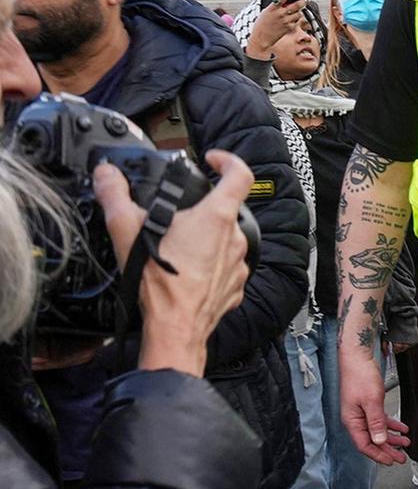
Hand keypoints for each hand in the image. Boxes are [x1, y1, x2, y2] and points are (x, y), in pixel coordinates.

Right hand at [95, 150, 252, 377]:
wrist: (175, 328)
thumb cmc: (159, 283)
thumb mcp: (128, 231)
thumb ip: (116, 197)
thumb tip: (107, 175)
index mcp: (217, 217)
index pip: (240, 174)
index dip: (228, 161)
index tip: (213, 160)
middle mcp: (235, 238)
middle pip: (226, 210)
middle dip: (202, 209)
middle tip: (174, 217)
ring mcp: (239, 264)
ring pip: (224, 241)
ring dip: (204, 240)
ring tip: (175, 249)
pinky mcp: (236, 286)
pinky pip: (224, 267)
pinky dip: (208, 265)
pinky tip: (185, 272)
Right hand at [245, 0, 306, 59]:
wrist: (261, 39)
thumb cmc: (262, 25)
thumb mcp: (266, 12)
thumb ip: (276, 6)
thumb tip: (285, 1)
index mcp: (273, 8)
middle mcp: (280, 14)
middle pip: (296, 5)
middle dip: (302, 2)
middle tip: (304, 0)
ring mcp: (285, 21)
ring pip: (298, 13)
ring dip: (298, 12)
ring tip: (293, 13)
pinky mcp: (289, 28)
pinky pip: (297, 21)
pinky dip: (295, 20)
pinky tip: (290, 21)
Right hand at [339, 334, 410, 463]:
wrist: (357, 358)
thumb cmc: (360, 376)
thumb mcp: (371, 400)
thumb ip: (376, 421)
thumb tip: (379, 440)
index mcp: (352, 421)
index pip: (364, 445)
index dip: (378, 455)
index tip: (391, 461)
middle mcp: (355, 419)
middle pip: (372, 441)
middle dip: (387, 451)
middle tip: (401, 458)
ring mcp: (361, 413)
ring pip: (377, 432)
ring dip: (392, 438)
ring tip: (406, 443)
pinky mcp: (368, 406)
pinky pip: (380, 421)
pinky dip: (391, 425)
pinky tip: (402, 428)